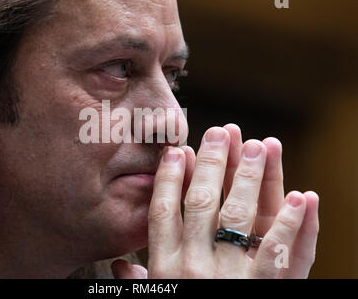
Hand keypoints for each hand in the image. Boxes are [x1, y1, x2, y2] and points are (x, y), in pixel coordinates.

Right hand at [112, 124, 318, 278]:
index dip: (170, 178)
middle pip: (201, 204)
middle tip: (220, 132)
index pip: (163, 212)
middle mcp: (194, 267)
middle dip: (212, 164)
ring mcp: (229, 277)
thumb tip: (115, 266)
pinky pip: (278, 252)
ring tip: (258, 146)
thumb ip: (134, 286)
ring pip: (239, 217)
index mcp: (164, 269)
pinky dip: (292, 223)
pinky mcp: (262, 290)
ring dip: (250, 178)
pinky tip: (301, 196)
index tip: (178, 149)